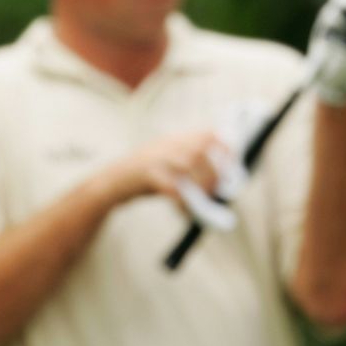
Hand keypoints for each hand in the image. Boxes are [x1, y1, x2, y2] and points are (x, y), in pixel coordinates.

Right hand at [101, 131, 224, 205]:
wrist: (109, 183)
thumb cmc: (143, 178)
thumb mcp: (166, 164)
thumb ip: (189, 166)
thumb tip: (221, 182)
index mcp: (174, 140)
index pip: (207, 134)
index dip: (225, 147)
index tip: (235, 162)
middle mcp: (166, 144)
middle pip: (201, 148)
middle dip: (216, 168)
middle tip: (222, 187)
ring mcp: (156, 157)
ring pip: (189, 164)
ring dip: (203, 184)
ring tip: (205, 200)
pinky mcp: (146, 174)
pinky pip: (172, 187)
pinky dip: (183, 202)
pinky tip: (185, 212)